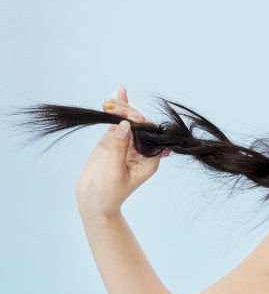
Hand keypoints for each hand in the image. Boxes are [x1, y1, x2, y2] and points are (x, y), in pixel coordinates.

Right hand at [75, 84, 166, 218]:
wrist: (92, 200)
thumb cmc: (107, 193)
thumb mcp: (114, 172)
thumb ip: (119, 148)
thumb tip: (124, 125)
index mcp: (149, 161)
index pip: (150, 135)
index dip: (140, 123)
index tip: (127, 117)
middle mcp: (141, 151)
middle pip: (140, 125)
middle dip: (129, 112)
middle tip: (114, 106)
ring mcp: (127, 144)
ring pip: (128, 120)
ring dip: (121, 108)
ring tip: (109, 101)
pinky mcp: (113, 140)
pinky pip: (117, 121)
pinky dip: (117, 110)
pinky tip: (118, 93)